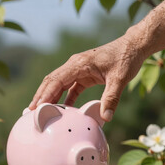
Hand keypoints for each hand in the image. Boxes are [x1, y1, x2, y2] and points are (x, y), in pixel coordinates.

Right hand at [29, 34, 144, 121]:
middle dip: (41, 96)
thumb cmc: (126, 58)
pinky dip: (63, 98)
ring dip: (49, 97)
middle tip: (32, 112)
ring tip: (42, 112)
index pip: (56, 80)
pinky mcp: (83, 75)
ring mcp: (78, 70)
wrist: (133, 47)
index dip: (45, 94)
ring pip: (58, 84)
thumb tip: (105, 118)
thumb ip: (111, 98)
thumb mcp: (120, 78)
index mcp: (79, 64)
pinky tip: (62, 110)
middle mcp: (74, 65)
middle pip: (51, 82)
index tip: (37, 108)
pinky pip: (69, 88)